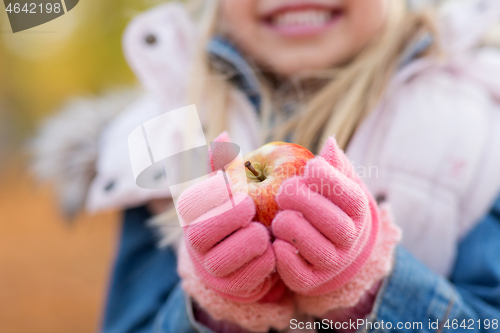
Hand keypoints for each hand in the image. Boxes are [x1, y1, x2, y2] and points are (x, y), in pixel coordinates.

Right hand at [177, 133, 275, 302]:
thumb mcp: (231, 187)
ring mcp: (210, 266)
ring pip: (226, 256)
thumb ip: (226, 164)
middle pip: (208, 228)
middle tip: (253, 210)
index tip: (242, 194)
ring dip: (252, 241)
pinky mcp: (230, 286)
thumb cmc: (237, 211)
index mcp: (191, 210)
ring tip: (263, 232)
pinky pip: (248, 276)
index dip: (224, 195)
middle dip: (235, 216)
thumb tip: (223, 135)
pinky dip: (264, 262)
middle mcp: (194, 239)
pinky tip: (270, 250)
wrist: (240, 253)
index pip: (200, 199)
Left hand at [272, 138, 379, 295]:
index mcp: (359, 212)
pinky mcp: (311, 281)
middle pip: (330, 220)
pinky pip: (296, 271)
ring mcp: (333, 262)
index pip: (349, 195)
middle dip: (301, 200)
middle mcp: (350, 240)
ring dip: (288, 225)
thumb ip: (334, 164)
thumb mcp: (337, 183)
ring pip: (312, 245)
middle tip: (283, 190)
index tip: (308, 167)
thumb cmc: (329, 205)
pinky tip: (277, 240)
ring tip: (280, 216)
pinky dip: (282, 254)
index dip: (327, 178)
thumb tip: (330, 143)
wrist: (332, 249)